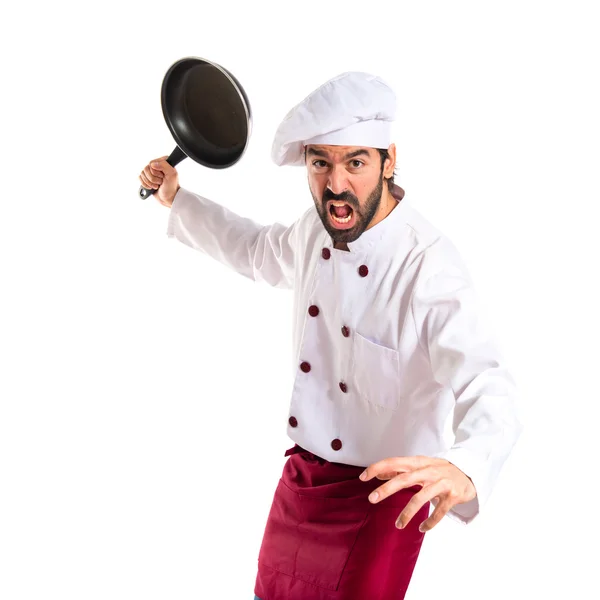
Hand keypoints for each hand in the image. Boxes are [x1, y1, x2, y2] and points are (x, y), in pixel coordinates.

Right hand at [139, 156, 179, 207]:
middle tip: (160, 182)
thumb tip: (152, 164)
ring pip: (142, 173)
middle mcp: (156, 165)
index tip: (163, 177)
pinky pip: (140, 178)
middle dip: (153, 179)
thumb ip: (164, 166)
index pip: (151, 163)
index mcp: (163, 161)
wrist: (168, 198)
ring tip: (157, 186)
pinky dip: (145, 184)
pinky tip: (151, 187)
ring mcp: (151, 171)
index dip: (156, 172)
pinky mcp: (146, 177)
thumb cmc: (171, 187)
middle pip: (146, 168)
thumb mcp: (172, 175)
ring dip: (149, 183)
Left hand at [359, 456, 476, 531]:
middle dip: (387, 489)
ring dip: (408, 512)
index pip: (394, 462)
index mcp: (418, 462)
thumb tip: (378, 473)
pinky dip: (430, 522)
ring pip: (421, 497)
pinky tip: (421, 528)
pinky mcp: (453, 495)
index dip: (378, 468)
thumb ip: (400, 470)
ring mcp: (441, 482)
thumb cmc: (439, 470)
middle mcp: (429, 470)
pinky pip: (439, 511)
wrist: (469, 472)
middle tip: (372, 499)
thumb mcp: (420, 466)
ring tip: (398, 525)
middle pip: (405, 479)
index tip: (363, 477)